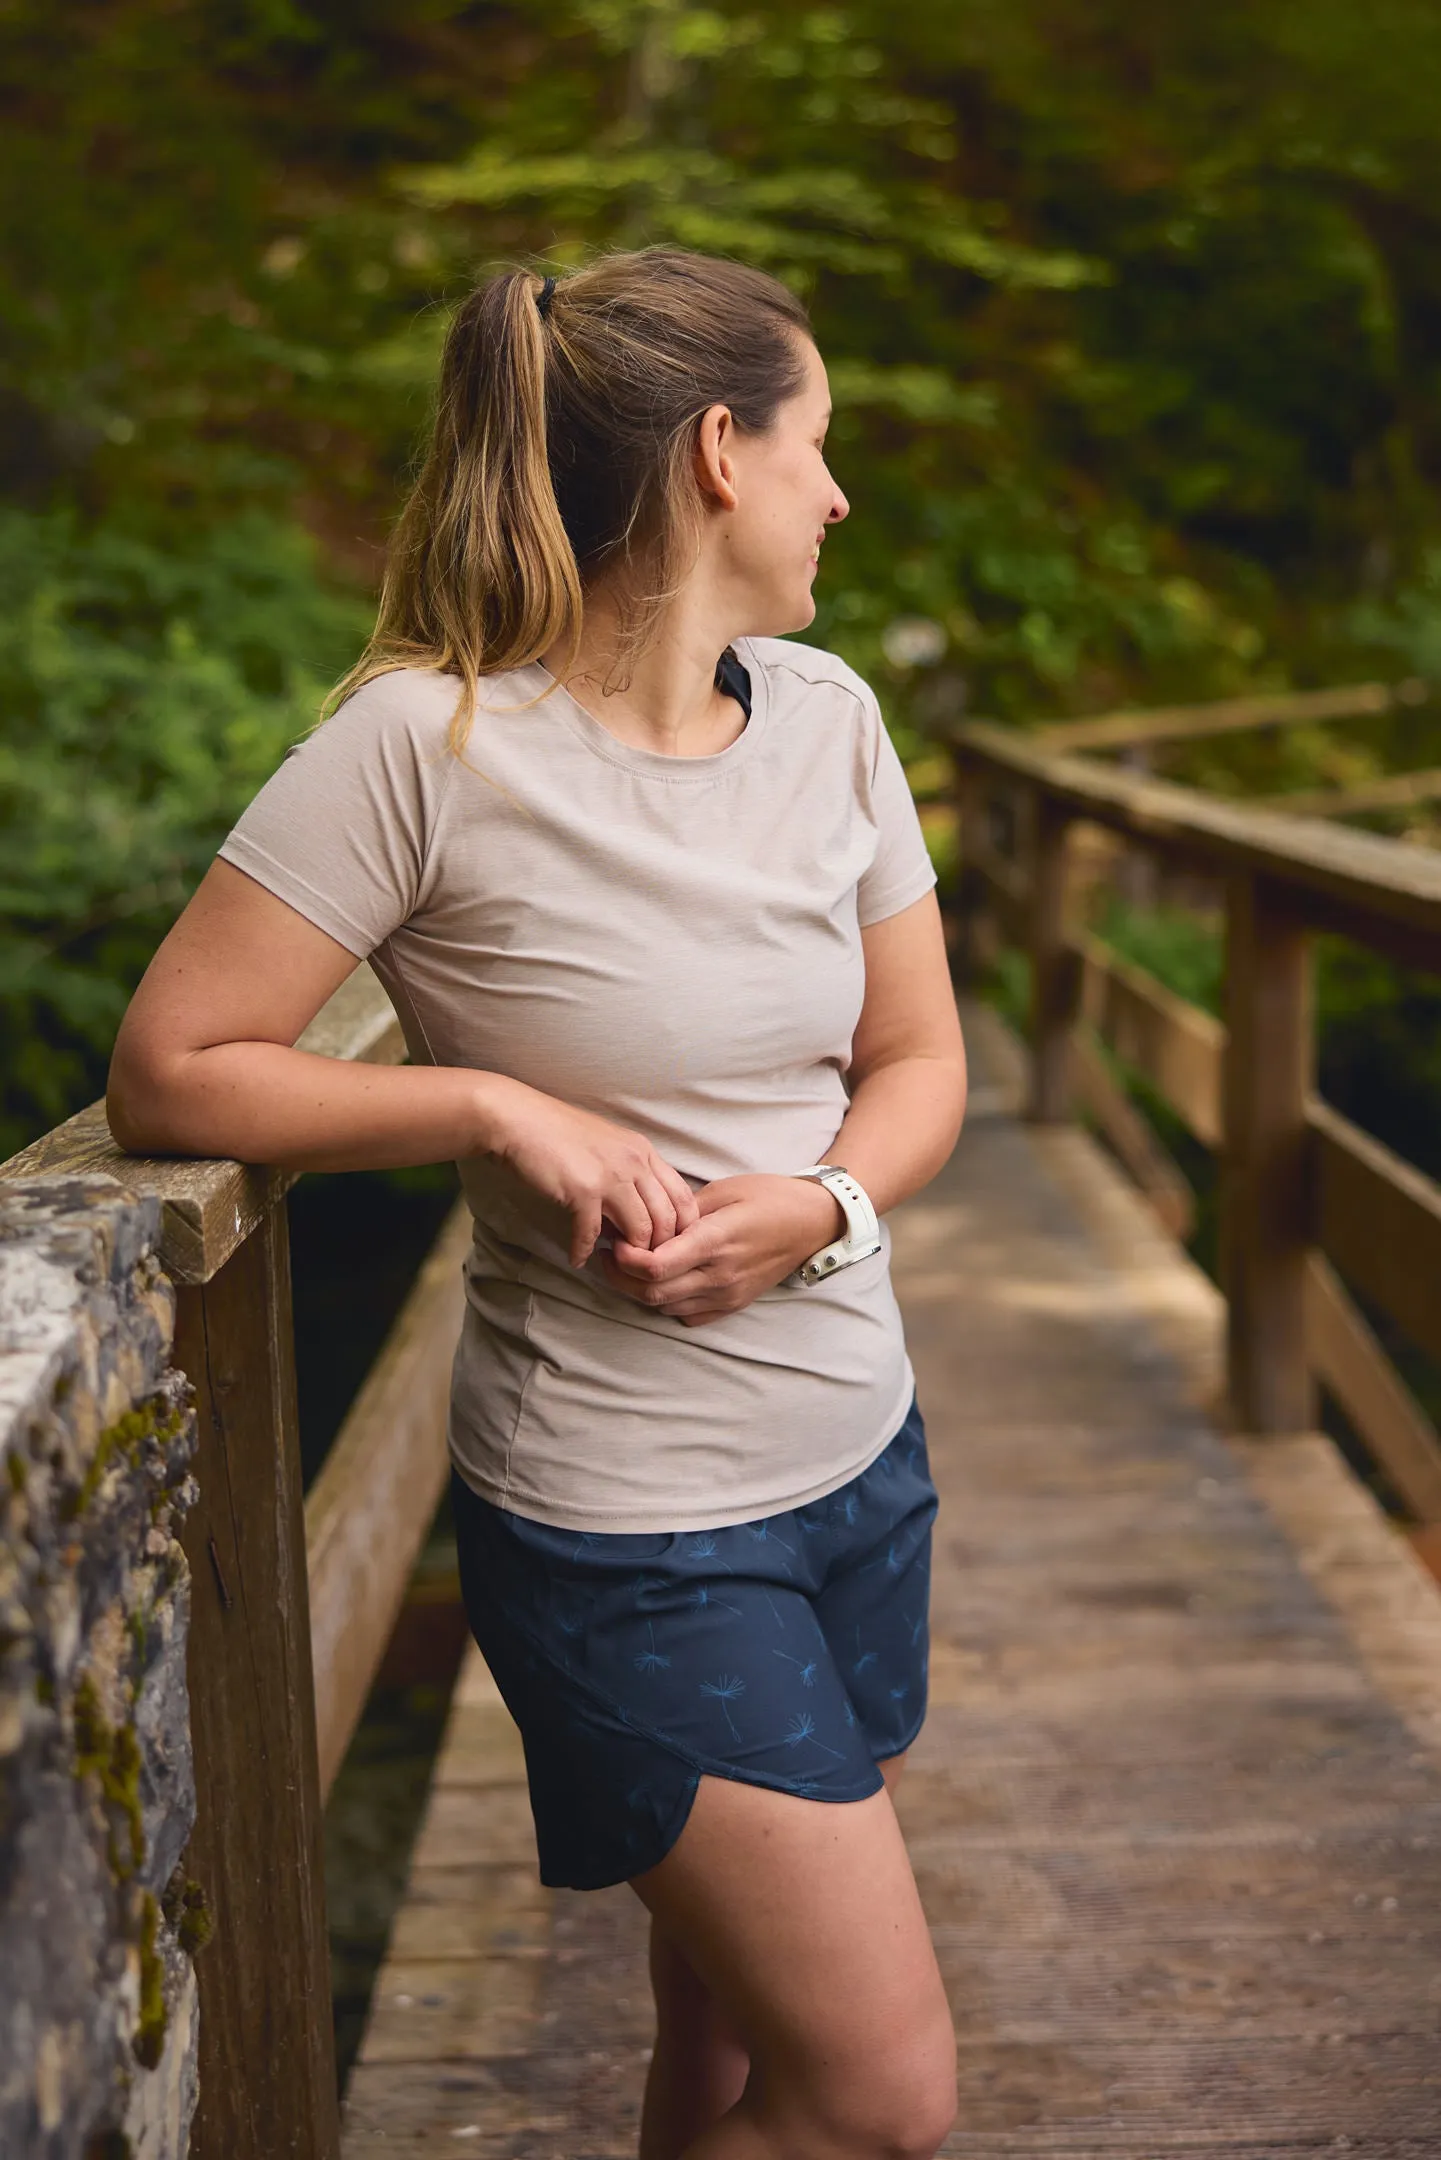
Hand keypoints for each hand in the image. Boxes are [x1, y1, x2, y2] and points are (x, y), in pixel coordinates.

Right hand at [479, 1078, 699, 1266]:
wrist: (518, 1118)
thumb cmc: (558, 1133)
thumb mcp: (608, 1146)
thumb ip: (628, 1177)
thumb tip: (630, 1219)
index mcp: (644, 1151)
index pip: (683, 1198)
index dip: (680, 1228)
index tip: (663, 1245)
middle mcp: (635, 1163)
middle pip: (667, 1219)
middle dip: (657, 1247)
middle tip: (639, 1260)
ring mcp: (611, 1177)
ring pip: (640, 1231)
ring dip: (627, 1253)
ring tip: (613, 1259)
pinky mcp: (583, 1192)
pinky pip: (592, 1235)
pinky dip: (584, 1251)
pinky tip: (577, 1258)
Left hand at [599, 1173, 845, 1325]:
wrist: (813, 1223)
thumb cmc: (769, 1197)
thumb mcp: (725, 1190)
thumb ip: (685, 1210)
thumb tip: (649, 1224)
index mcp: (716, 1241)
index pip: (657, 1265)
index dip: (625, 1259)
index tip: (615, 1241)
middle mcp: (720, 1274)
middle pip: (653, 1292)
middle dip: (621, 1277)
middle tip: (609, 1254)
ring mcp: (727, 1294)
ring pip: (666, 1306)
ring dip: (640, 1290)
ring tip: (627, 1267)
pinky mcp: (733, 1304)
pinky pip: (687, 1315)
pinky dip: (666, 1303)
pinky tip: (662, 1281)